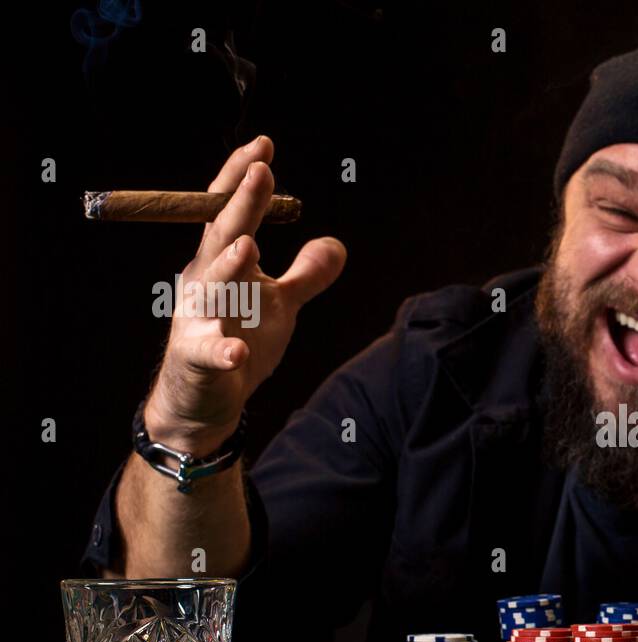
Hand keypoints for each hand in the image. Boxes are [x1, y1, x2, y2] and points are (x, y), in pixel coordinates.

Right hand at [145, 135, 347, 451]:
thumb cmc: (240, 338)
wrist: (205, 398)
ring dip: (231, 267)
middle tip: (261, 170)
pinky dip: (224, 351)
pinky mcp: (199, 360)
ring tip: (250, 247)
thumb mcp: (280, 304)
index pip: (229, 212)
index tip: (264, 145)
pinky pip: (211, 353)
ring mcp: (199, 321)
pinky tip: (239, 351)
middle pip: (223, 237)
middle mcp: (206, 283)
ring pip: (213, 290)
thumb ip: (306, 274)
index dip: (243, 179)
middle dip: (241, 204)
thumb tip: (337, 242)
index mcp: (223, 262)